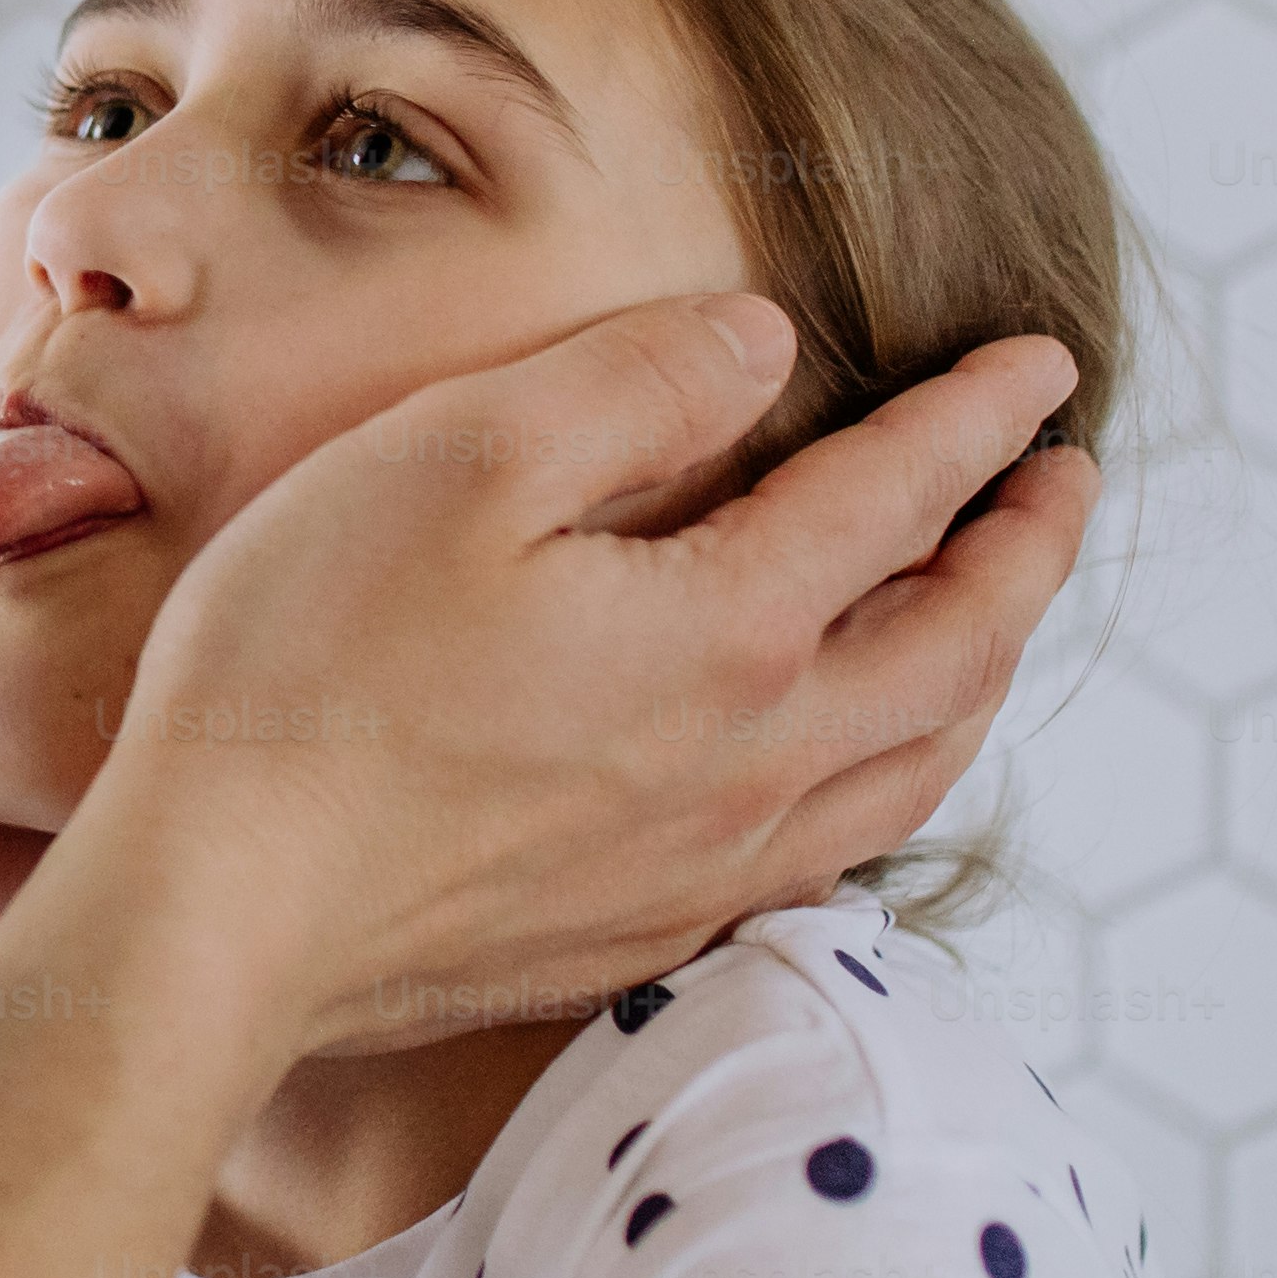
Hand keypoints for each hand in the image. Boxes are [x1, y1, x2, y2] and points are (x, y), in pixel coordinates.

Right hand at [63, 294, 1097, 1068]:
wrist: (216, 913)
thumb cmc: (309, 665)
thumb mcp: (460, 455)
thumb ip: (636, 382)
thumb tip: (765, 342)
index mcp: (729, 630)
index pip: (904, 498)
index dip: (984, 417)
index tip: (1042, 363)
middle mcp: (754, 764)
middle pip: (958, 648)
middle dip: (1029, 551)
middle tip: (1059, 481)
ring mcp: (701, 867)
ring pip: (915, 767)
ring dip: (981, 674)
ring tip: (990, 617)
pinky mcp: (635, 935)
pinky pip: (829, 855)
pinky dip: (886, 781)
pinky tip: (846, 767)